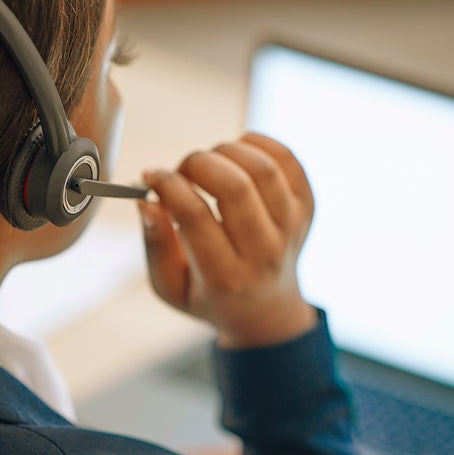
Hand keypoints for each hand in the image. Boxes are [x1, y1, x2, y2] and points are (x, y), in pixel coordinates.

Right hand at [138, 133, 316, 348]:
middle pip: (234, 186)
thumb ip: (155, 245)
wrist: (267, 310)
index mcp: (225, 277)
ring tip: (210, 164)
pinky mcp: (307, 207)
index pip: (195, 216)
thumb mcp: (170, 287)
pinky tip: (236, 156)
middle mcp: (264, 252)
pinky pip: (287, 158)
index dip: (167, 185)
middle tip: (183, 172)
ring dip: (225, 151)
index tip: (151, 176)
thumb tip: (147, 201)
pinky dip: (256, 144)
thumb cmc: (211, 296)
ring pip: (262, 167)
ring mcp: (292, 227)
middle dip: (197, 163)